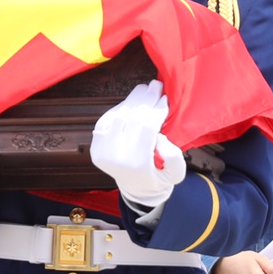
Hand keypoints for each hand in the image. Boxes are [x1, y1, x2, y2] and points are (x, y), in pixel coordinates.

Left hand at [89, 80, 185, 205]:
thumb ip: (174, 158)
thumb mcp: (176, 174)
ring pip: (118, 116)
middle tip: (156, 85)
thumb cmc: (159, 177)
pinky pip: (106, 120)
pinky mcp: (96, 147)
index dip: (157, 110)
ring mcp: (103, 152)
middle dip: (146, 99)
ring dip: (132, 100)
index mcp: (138, 165)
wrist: (135, 188)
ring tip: (145, 89)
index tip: (165, 98)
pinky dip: (119, 108)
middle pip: (132, 119)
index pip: (148, 128)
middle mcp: (117, 159)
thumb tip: (160, 137)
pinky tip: (131, 102)